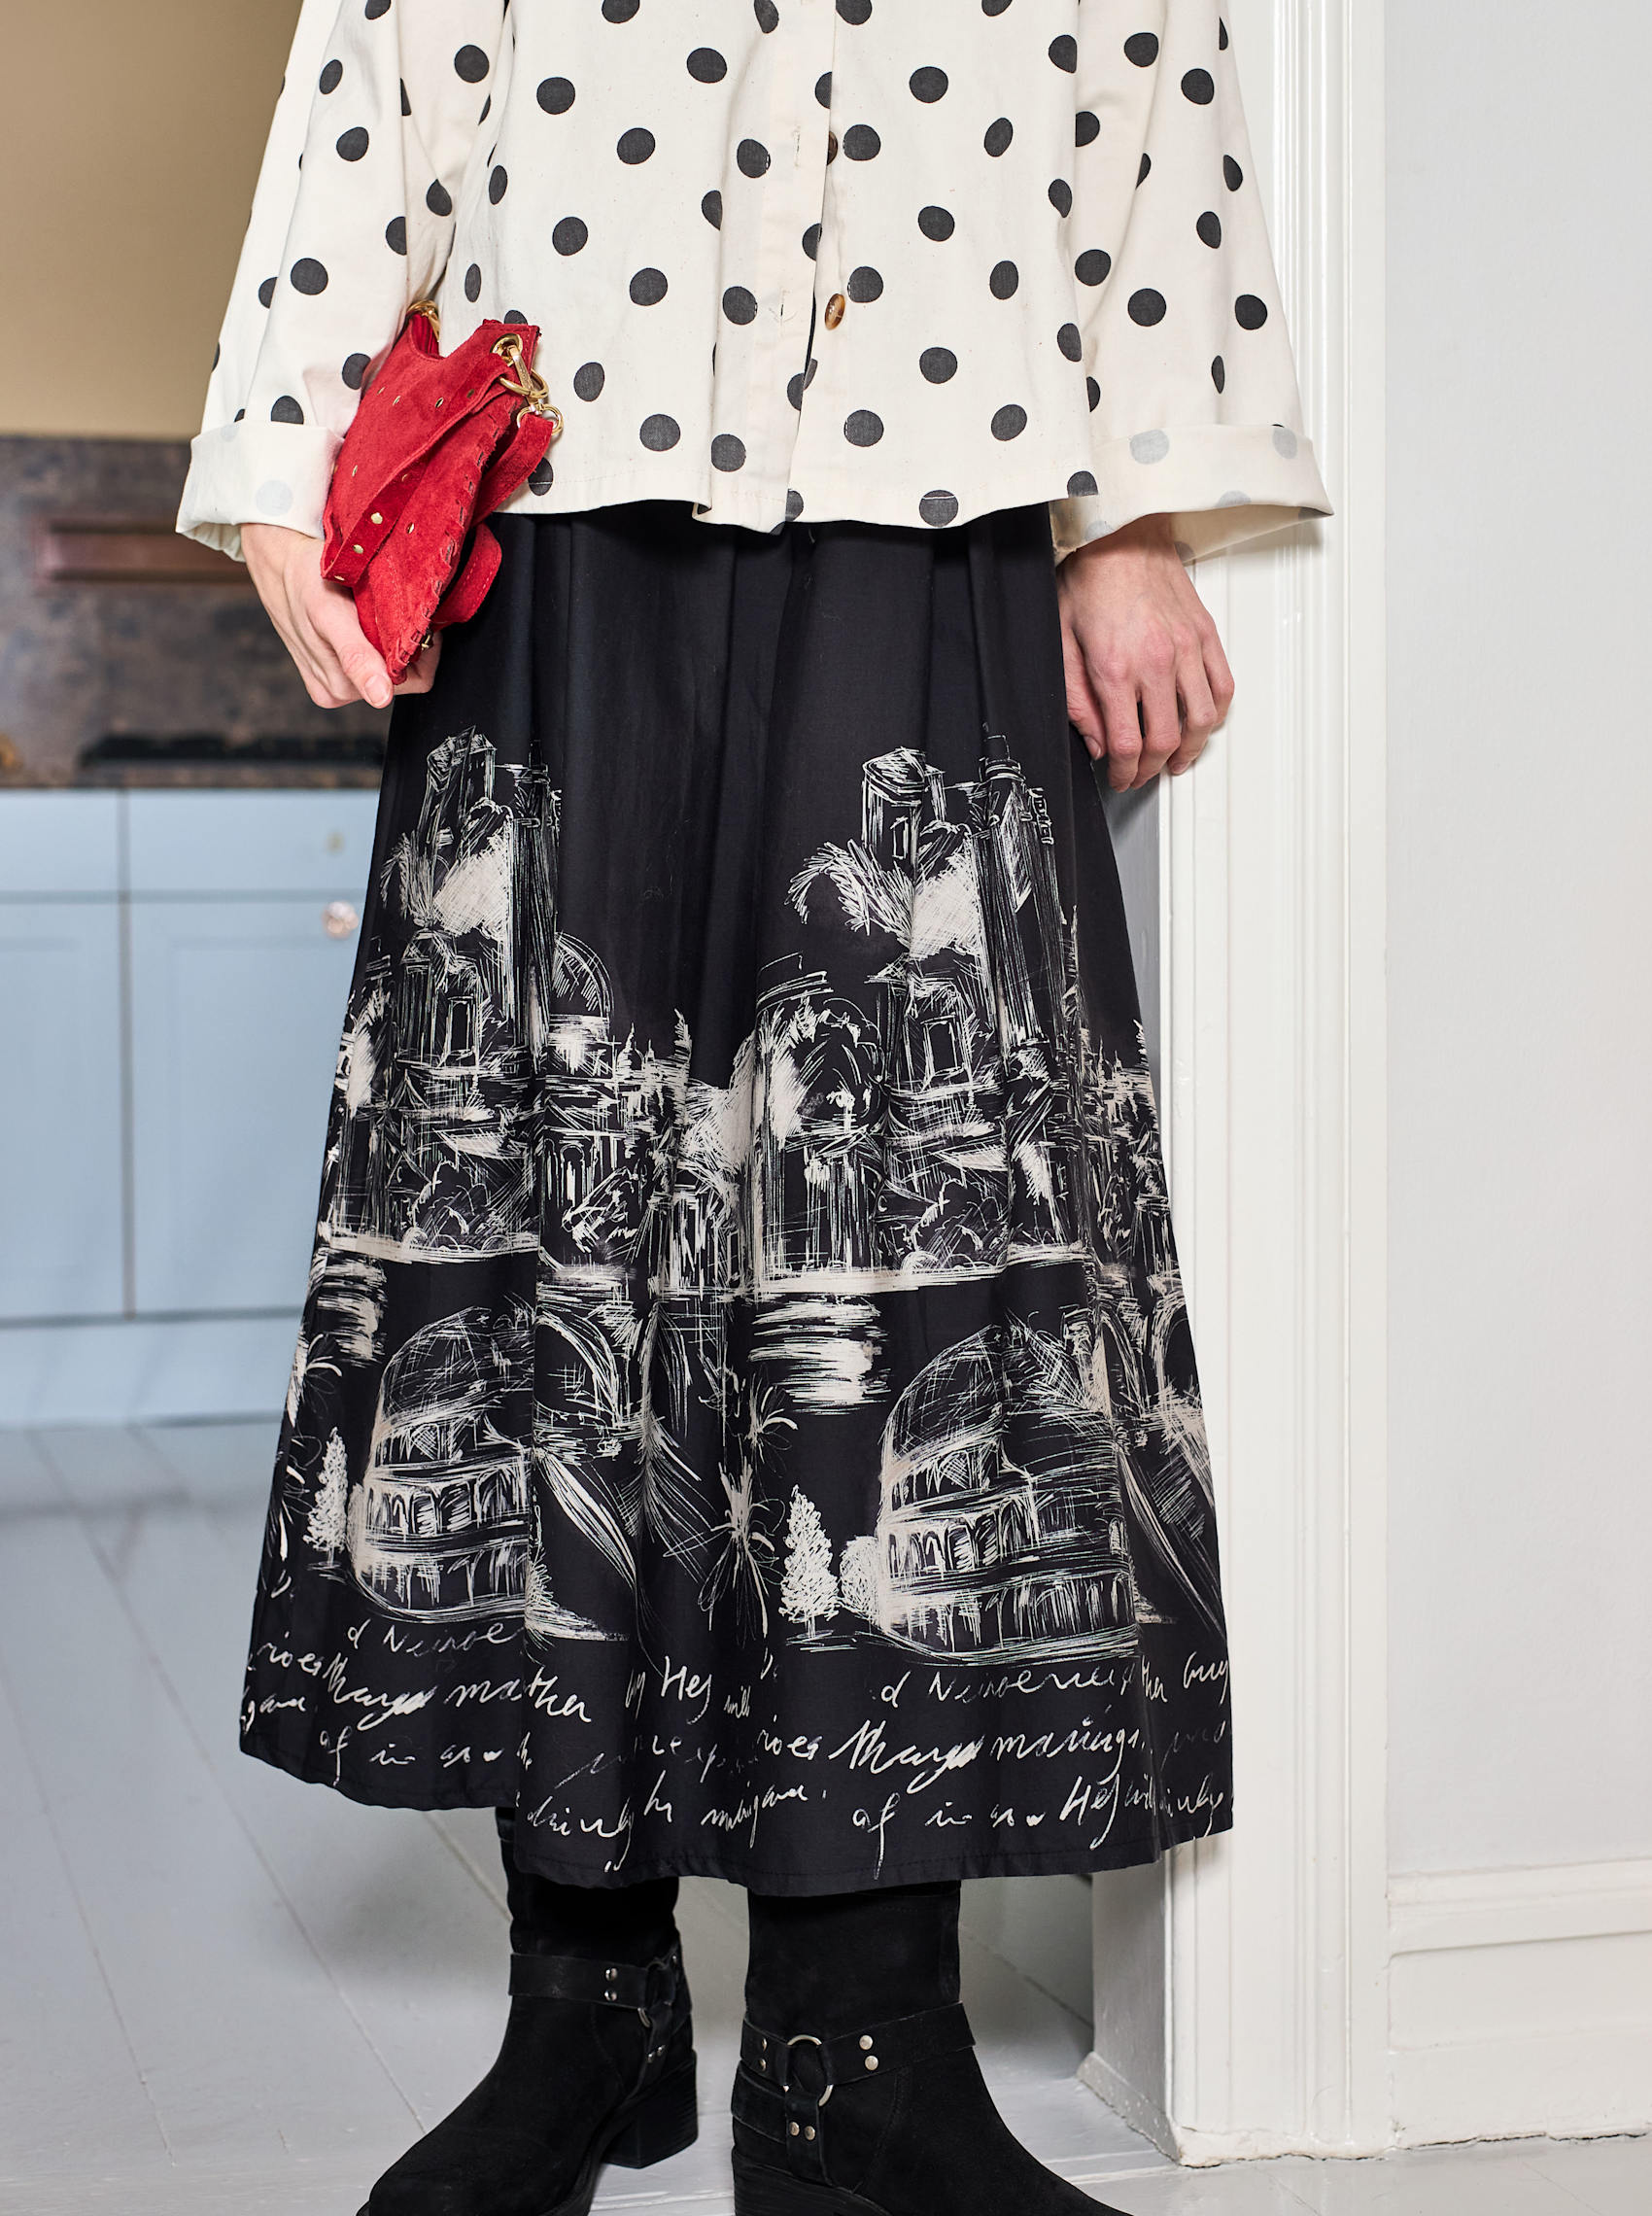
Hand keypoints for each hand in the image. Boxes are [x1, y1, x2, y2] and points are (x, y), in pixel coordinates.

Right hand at [241, 523, 440, 708]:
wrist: (280, 567)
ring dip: (391, 641)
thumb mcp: (330, 614)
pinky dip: (379, 641)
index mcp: (343, 685)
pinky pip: (378, 665)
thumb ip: (356, 658)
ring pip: (392, 671)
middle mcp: (340, 692)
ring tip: (371, 612)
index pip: (414, 680)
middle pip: (404, 677)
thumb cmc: (304, 582)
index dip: (422, 647)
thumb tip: (380, 698)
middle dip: (404, 644)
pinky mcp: (336, 675)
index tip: (416, 617)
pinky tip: (363, 620)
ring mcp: (338, 685)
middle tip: (390, 608)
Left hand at [1057, 513, 1233, 791]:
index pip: (1127, 744)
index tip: (1120, 778)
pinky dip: (1215, 714)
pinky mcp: (1205, 634)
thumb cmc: (1088, 576)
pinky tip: (1201, 723)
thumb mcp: (1060, 642)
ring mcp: (1187, 648)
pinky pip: (1222, 687)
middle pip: (1165, 740)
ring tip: (1176, 761)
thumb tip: (1095, 740)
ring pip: (1201, 720)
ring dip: (1190, 750)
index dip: (1125, 772)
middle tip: (1141, 775)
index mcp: (1115, 667)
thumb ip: (1076, 699)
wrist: (1120, 531)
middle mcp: (1156, 661)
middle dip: (1152, 769)